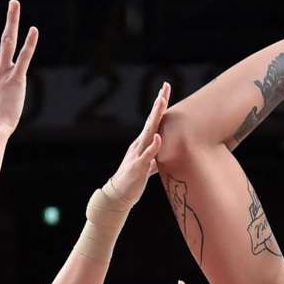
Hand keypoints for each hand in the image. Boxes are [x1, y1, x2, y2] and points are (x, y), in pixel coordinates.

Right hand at [104, 82, 169, 205]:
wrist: (118, 196)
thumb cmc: (132, 181)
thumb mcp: (147, 168)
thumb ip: (155, 160)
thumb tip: (163, 158)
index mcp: (143, 144)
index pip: (153, 121)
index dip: (160, 106)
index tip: (165, 89)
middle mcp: (139, 145)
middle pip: (151, 121)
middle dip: (158, 104)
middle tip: (165, 87)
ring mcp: (137, 155)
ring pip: (148, 133)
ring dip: (155, 118)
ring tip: (161, 103)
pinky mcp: (137, 167)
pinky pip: (146, 156)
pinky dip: (153, 146)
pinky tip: (158, 137)